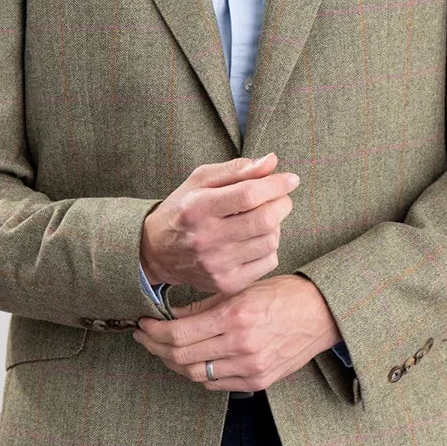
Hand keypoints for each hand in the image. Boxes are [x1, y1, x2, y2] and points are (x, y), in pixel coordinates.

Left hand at [132, 273, 342, 392]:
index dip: (154, 331)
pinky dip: (197, 374)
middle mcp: (241, 346)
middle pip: (181, 356)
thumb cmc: (282, 295)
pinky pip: (216, 384)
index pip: (179, 333)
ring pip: (195, 374)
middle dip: (155, 347)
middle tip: (144, 337)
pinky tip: (191, 361)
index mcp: (235, 317)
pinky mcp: (258, 382)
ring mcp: (250, 368)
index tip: (142, 324)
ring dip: (173, 363)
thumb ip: (204, 305)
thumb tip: (171, 316)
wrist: (321, 315)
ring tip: (163, 350)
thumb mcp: (241, 290)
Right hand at [139, 153, 299, 296]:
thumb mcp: (200, 181)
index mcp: (197, 208)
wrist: (155, 252)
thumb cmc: (183, 209)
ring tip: (263, 218)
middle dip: (282, 203)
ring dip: (276, 225)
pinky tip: (255, 239)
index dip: (276, 185)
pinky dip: (270, 247)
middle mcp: (206, 238)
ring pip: (271, 241)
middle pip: (265, 220)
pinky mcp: (226, 283)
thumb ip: (236, 169)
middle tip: (280, 198)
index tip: (291, 179)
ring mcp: (217, 265)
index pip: (249, 195)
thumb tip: (271, 162)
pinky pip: (268, 262)